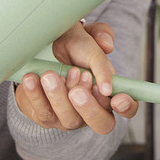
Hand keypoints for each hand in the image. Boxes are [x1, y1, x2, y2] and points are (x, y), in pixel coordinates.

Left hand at [15, 21, 137, 133]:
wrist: (40, 51)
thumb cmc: (72, 47)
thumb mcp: (87, 36)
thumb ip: (102, 35)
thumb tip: (107, 46)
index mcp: (109, 92)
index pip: (127, 107)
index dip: (126, 106)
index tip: (115, 97)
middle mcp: (93, 109)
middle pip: (102, 124)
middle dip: (90, 109)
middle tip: (77, 91)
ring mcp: (70, 117)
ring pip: (70, 119)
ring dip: (60, 97)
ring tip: (50, 75)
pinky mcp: (46, 117)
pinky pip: (43, 112)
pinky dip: (37, 95)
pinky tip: (32, 79)